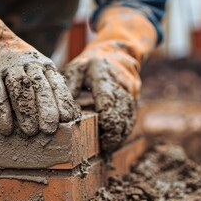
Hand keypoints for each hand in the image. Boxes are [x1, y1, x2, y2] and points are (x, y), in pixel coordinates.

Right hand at [0, 0, 79, 135]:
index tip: (67, 118)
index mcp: (45, 66)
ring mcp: (8, 67)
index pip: (56, 83)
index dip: (62, 101)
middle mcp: (28, 64)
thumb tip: (67, 118)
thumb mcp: (38, 72)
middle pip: (40, 86)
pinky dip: (1, 112)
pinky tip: (5, 128)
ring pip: (20, 88)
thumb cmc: (19, 69)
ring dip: (26, 111)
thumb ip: (50, 91)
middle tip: (49, 129)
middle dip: (46, 108)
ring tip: (30, 131)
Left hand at [62, 6, 156, 151]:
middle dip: (114, 134)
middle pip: (121, 115)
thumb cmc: (92, 62)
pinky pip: (132, 117)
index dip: (107, 123)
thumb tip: (64, 110)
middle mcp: (123, 85)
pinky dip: (125, 130)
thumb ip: (69, 86)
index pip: (109, 104)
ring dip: (121, 135)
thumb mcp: (76, 68)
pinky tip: (116, 140)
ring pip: (129, 118)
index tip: (101, 137)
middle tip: (103, 148)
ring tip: (109, 148)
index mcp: (105, 77)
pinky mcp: (135, 98)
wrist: (117, 51)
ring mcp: (132, 92)